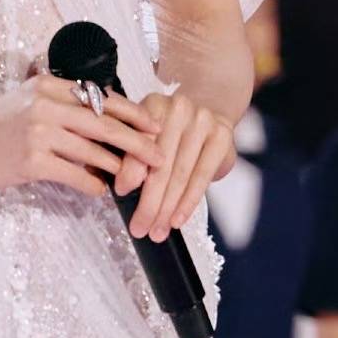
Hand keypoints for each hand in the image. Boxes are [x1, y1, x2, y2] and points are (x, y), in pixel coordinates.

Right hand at [0, 73, 163, 202]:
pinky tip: (102, 192)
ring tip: (135, 179)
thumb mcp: (30, 101)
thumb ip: (63, 104)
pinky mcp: (32, 160)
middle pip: (106, 124)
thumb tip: (105, 122)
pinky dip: (93, 185)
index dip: (133, 113)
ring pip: (94, 152)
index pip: (103, 98)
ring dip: (119, 168)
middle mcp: (47, 105)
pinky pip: (75, 175)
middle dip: (138, 142)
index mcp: (51, 87)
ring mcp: (39, 132)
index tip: (155, 125)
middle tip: (160, 156)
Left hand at [122, 88, 236, 240]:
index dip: (129, 168)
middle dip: (149, 201)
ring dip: (168, 208)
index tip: (121, 193)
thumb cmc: (169, 131)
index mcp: (152, 105)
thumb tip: (116, 183)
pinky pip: (202, 176)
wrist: (208, 109)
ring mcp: (203, 121)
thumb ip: (131, 155)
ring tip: (157, 232)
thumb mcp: (146, 135)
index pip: (140, 142)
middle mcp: (178, 108)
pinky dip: (189, 202)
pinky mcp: (221, 137)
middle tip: (140, 228)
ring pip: (181, 173)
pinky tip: (178, 220)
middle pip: (161, 163)